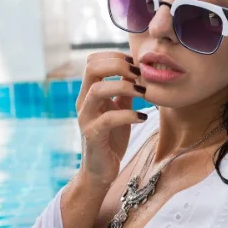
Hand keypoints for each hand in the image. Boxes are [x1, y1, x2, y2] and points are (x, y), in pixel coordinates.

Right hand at [75, 51, 147, 187]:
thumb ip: (124, 91)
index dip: (114, 56)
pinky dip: (128, 115)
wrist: (100, 171)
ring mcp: (85, 118)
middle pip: (91, 68)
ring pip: (97, 90)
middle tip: (139, 74)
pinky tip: (143, 118)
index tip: (135, 64)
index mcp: (89, 93)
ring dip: (124, 86)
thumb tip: (137, 71)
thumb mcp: (119, 109)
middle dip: (117, 64)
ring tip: (143, 92)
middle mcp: (83, 102)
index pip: (92, 61)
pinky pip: (108, 119)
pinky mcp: (92, 135)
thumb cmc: (111, 139)